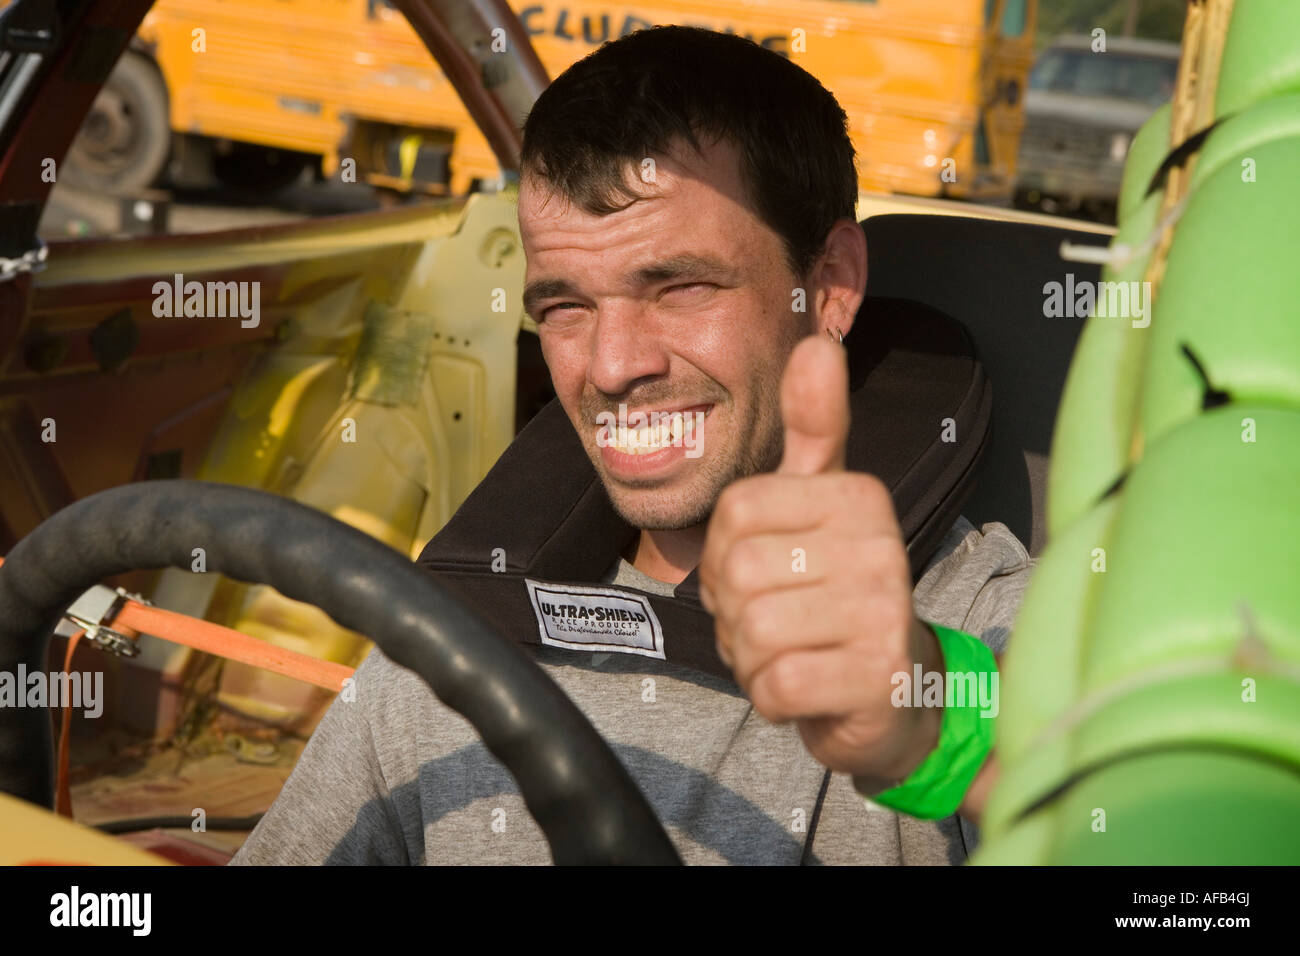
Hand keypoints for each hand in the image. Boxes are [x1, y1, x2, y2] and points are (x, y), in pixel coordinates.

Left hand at [699, 334, 942, 783]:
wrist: (890, 694)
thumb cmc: (833, 592)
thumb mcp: (818, 504)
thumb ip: (813, 428)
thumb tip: (817, 343)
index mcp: (859, 496)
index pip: (735, 512)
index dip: (727, 553)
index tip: (769, 572)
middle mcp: (881, 546)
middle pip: (738, 572)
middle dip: (735, 612)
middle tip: (779, 622)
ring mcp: (884, 613)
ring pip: (752, 631)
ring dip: (751, 657)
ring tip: (792, 652)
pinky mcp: (878, 679)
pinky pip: (776, 685)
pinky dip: (771, 697)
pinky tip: (805, 688)